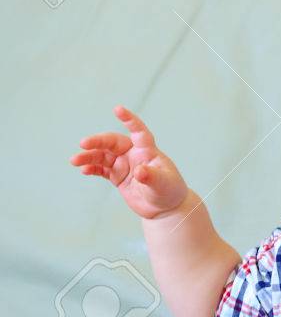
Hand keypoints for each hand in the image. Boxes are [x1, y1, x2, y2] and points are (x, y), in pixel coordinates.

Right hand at [70, 106, 189, 218]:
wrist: (165, 207)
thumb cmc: (170, 190)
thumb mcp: (163, 184)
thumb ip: (151, 176)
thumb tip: (139, 172)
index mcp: (147, 151)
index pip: (138, 132)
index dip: (129, 120)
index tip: (118, 109)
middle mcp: (133, 154)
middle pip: (112, 142)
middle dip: (97, 141)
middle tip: (83, 144)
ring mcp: (124, 164)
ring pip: (102, 155)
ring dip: (88, 156)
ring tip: (74, 160)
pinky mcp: (117, 176)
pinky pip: (101, 169)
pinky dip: (91, 168)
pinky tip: (83, 170)